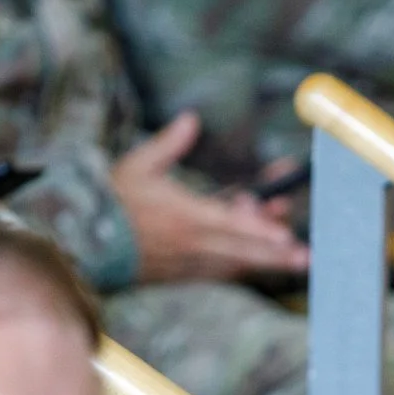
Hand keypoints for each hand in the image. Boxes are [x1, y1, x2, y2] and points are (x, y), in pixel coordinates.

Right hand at [111, 112, 310, 283]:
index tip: (285, 234)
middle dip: (277, 255)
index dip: (260, 230)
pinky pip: (218, 272)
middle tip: (307, 258)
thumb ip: (170, 143)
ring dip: (263, 259)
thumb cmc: (112, 201)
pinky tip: (258, 259)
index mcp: (184, 216)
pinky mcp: (182, 275)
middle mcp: (191, 244)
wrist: (86, 244)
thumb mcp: (138, 165)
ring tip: (294, 256)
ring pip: (235, 264)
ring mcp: (187, 264)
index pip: (230, 225)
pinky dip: (239, 265)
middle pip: (242, 252)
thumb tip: (192, 118)